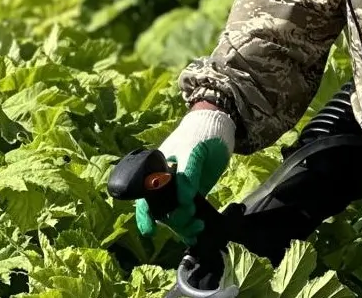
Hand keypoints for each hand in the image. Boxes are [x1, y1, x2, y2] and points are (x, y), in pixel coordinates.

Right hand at [135, 106, 234, 243]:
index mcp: (157, 174)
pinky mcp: (194, 195)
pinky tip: (197, 232)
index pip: (146, 199)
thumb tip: (184, 200)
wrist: (216, 129)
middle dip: (174, 221)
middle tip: (191, 218)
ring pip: (176, 216)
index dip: (145, 216)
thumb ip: (187, 175)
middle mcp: (165, 185)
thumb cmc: (197, 135)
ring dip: (185, 226)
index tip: (150, 231)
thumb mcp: (192, 151)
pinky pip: (189, 213)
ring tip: (199, 227)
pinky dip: (192, 225)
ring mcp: (180, 191)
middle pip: (163, 212)